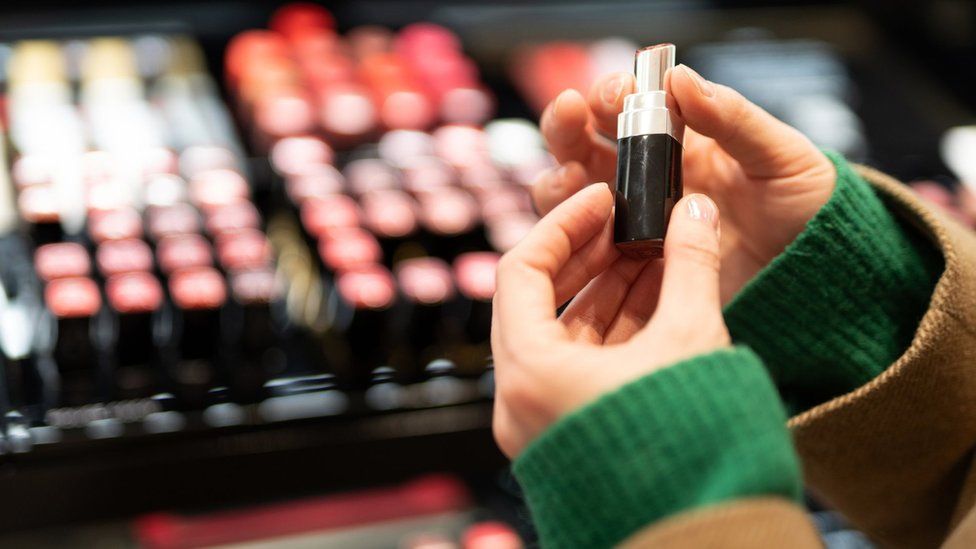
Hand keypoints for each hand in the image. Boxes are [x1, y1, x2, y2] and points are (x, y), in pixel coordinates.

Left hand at [491, 183, 728, 457]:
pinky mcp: (574, 433)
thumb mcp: (693, 339)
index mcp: (530, 373)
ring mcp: (545, 420)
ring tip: (653, 252)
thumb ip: (691, 264)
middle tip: (630, 221)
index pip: (521, 271)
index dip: (563, 225)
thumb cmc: (692, 448)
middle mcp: (522, 400)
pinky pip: (582, 366)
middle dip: (590, 256)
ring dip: (608, 289)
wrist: (707, 535)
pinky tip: (656, 295)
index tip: (601, 198)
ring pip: (565, 335)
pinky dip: (615, 329)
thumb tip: (695, 210)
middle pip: (540, 301)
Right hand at [533, 65, 835, 301]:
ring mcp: (637, 225)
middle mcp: (648, 181)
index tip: (616, 93)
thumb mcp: (781, 156)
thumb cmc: (806, 211)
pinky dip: (575, 237)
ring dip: (561, 180)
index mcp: (681, 142)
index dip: (611, 94)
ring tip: (572, 179)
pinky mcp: (634, 269)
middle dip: (566, 126)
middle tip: (569, 114)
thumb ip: (732, 118)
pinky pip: (588, 250)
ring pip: (573, 197)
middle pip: (583, 147)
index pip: (628, 108)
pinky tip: (587, 231)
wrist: (818, 279)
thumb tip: (681, 78)